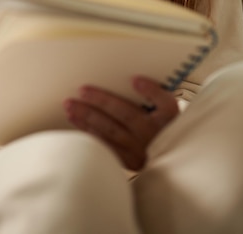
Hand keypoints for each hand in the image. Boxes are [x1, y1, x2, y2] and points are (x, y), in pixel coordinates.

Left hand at [63, 77, 178, 170]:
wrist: (171, 157)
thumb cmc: (164, 124)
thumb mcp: (167, 107)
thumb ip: (154, 92)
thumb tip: (134, 80)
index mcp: (168, 118)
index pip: (164, 103)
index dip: (150, 90)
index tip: (135, 79)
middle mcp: (154, 135)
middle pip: (126, 115)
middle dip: (101, 101)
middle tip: (81, 90)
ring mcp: (141, 151)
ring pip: (111, 131)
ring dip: (89, 118)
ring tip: (71, 106)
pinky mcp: (130, 162)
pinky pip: (107, 147)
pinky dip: (91, 135)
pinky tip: (78, 124)